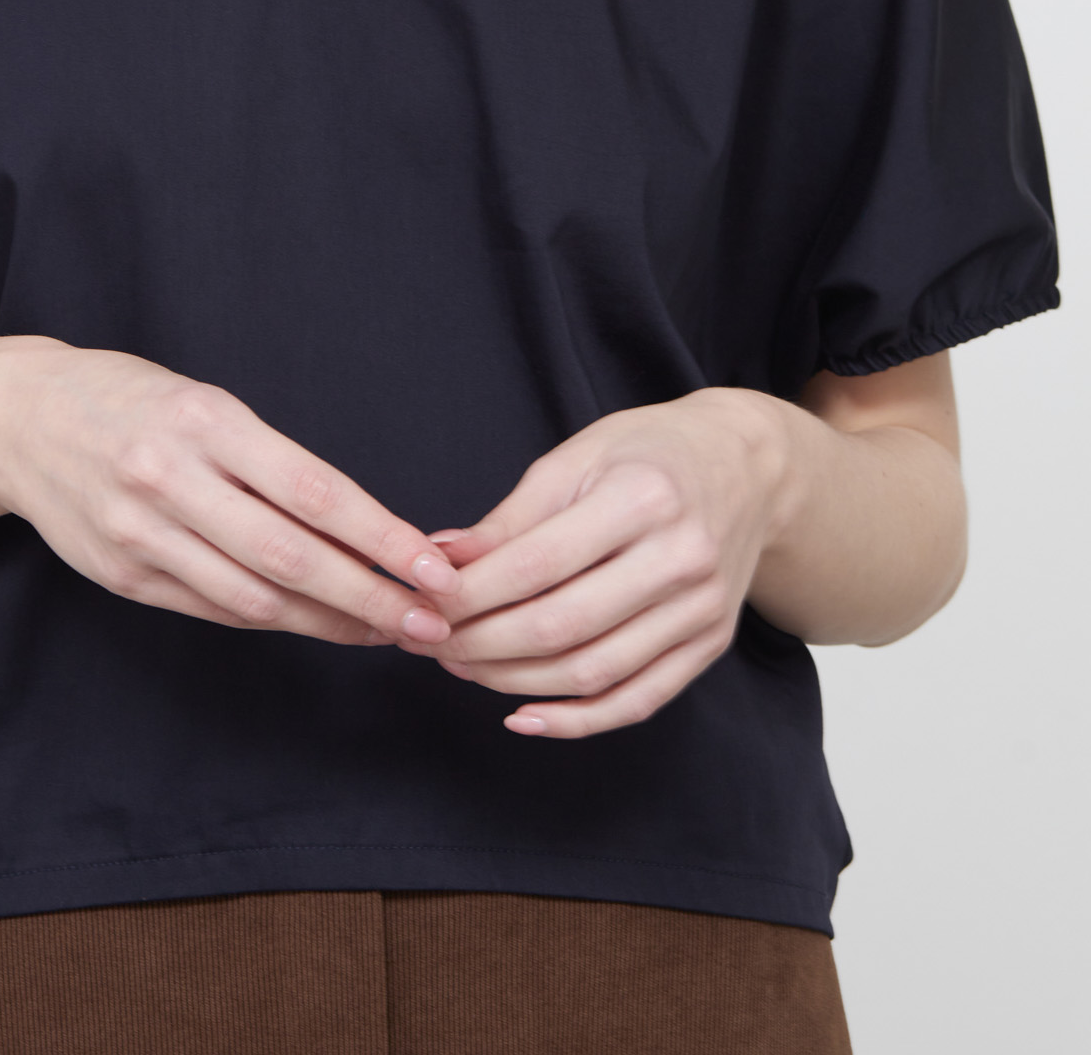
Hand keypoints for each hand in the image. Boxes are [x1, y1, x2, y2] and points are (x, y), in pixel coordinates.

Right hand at [0, 340, 457, 646]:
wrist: (21, 419)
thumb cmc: (132, 401)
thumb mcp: (205, 403)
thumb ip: (271, 462)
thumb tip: (363, 526)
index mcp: (206, 421)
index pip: (315, 491)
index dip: (382, 537)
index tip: (437, 566)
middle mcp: (173, 479)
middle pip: (292, 557)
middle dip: (372, 597)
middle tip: (432, 622)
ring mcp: (143, 535)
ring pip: (255, 598)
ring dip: (331, 622)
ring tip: (387, 630)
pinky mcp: (124, 576)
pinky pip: (214, 610)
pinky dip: (273, 621)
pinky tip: (316, 623)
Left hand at [410, 390, 786, 737]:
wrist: (749, 468)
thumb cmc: (651, 452)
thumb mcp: (578, 457)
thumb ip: (511, 517)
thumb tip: (440, 559)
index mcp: (642, 498)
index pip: (536, 565)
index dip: (470, 593)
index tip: (423, 600)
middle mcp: (680, 559)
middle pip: (561, 626)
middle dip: (480, 643)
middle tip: (428, 640)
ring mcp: (701, 610)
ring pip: (593, 672)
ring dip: (514, 682)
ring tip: (463, 666)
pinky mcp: (709, 646)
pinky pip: (637, 700)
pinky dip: (577, 720)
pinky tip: (524, 715)